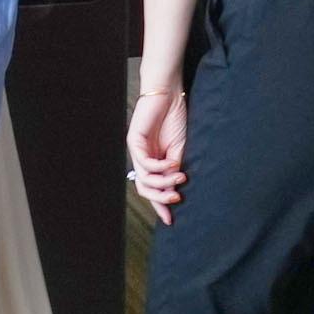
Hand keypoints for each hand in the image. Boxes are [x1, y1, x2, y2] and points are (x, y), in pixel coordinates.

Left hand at [126, 87, 188, 223]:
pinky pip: (144, 163)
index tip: (171, 220)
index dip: (161, 205)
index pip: (153, 189)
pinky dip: (159, 167)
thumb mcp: (179, 150)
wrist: (170, 94)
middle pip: (144, 188)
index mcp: (153, 162)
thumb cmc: (175, 118)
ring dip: (162, 183)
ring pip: (143, 179)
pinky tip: (172, 164)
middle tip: (177, 199)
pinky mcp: (133, 141)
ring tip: (180, 176)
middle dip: (160, 199)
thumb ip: (174, 170)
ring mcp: (136, 150)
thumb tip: (175, 191)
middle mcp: (142, 158)